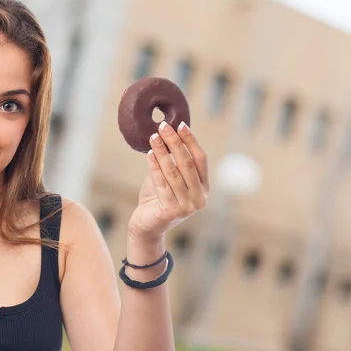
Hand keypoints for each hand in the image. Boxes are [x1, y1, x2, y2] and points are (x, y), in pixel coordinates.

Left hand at [127, 120, 209, 242]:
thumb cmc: (157, 199)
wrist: (146, 226)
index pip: (200, 159)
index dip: (191, 141)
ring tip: (154, 137)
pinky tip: (150, 154)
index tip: (180, 125)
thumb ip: (173, 162)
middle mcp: (200, 198)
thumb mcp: (169, 178)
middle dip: (175, 143)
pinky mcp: (172, 211)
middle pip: (187, 164)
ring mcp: (187, 206)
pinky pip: (162, 184)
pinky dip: (155, 167)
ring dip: (163, 152)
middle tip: (163, 127)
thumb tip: (169, 134)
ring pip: (174, 173)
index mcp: (204, 188)